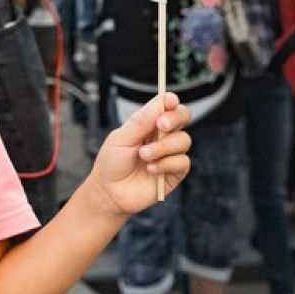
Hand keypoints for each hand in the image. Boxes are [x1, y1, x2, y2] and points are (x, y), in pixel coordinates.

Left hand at [85, 93, 191, 216]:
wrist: (110, 193)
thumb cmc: (112, 163)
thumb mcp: (120, 139)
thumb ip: (140, 123)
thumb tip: (159, 103)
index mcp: (148, 124)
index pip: (166, 106)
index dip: (170, 101)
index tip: (169, 100)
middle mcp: (162, 136)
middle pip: (183, 117)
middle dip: (175, 118)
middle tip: (161, 125)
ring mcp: (170, 153)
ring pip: (184, 140)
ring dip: (163, 147)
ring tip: (144, 156)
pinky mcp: (175, 172)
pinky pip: (183, 162)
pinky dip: (167, 164)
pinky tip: (151, 170)